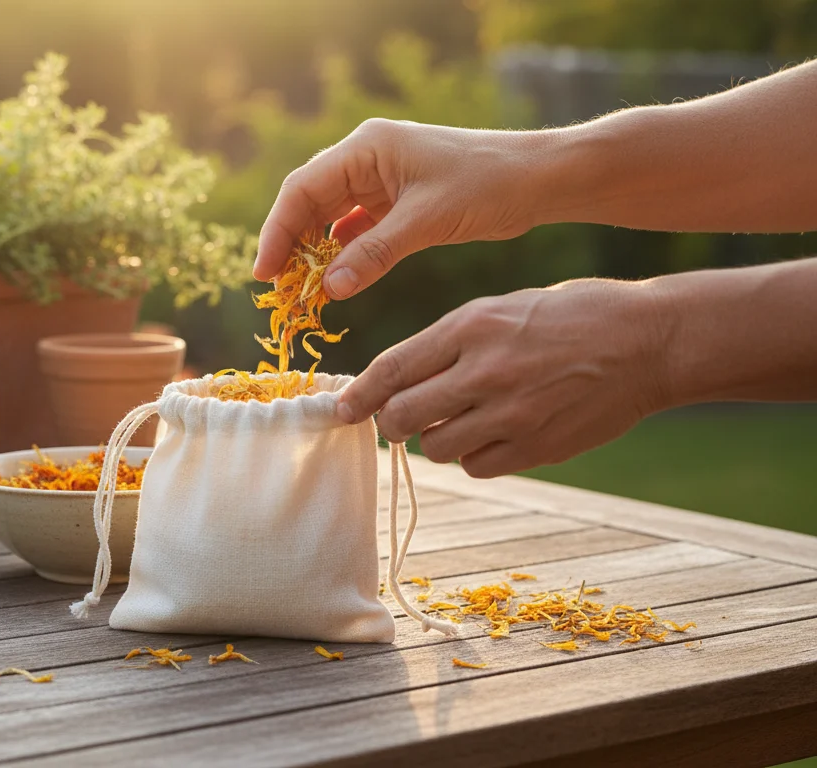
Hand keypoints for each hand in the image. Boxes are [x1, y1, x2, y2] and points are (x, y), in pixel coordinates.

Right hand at [253, 119, 545, 297]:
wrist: (539, 179)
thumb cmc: (487, 185)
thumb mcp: (427, 221)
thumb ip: (374, 254)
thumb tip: (329, 289)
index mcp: (366, 147)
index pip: (302, 189)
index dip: (277, 231)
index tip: (265, 273)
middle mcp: (366, 158)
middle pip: (309, 202)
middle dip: (291, 245)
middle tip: (279, 291)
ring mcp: (380, 179)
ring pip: (329, 218)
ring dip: (314, 253)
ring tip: (302, 291)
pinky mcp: (396, 200)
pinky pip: (355, 228)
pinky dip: (342, 254)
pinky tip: (336, 279)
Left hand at [336, 279, 671, 477]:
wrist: (649, 341)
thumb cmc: (569, 316)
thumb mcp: (501, 309)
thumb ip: (448, 342)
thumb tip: (396, 381)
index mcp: (472, 326)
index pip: (392, 369)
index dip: (358, 395)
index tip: (340, 409)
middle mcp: (485, 371)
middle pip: (403, 416)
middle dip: (390, 421)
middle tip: (398, 418)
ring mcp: (513, 413)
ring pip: (436, 447)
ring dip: (437, 438)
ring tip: (461, 418)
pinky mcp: (538, 446)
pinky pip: (477, 467)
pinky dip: (474, 456)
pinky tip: (493, 434)